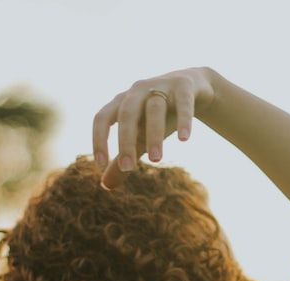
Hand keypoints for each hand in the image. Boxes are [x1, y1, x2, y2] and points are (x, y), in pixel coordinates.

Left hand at [92, 68, 215, 189]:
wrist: (190, 86)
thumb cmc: (157, 116)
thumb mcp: (140, 137)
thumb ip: (124, 158)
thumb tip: (105, 186)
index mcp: (121, 102)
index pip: (102, 118)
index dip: (99, 139)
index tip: (101, 164)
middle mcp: (137, 91)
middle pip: (127, 114)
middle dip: (126, 142)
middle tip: (128, 169)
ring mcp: (161, 85)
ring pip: (154, 109)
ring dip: (153, 135)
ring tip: (156, 160)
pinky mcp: (184, 86)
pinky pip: (183, 104)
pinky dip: (184, 120)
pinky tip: (184, 140)